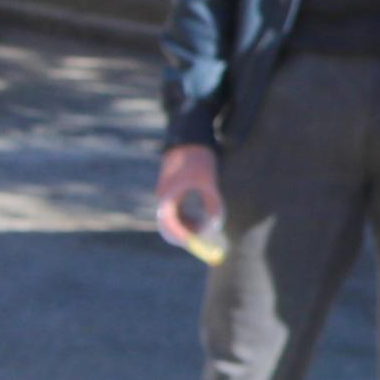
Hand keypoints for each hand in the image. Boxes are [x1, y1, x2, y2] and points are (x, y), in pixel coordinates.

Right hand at [156, 145, 226, 259]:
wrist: (190, 135)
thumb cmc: (198, 157)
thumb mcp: (209, 181)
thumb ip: (213, 203)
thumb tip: (216, 225)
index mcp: (167, 196)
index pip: (169, 225)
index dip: (182, 237)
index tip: (196, 244)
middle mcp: (164, 197)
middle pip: (170, 226)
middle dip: (186, 235)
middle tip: (204, 242)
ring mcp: (167, 195)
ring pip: (175, 220)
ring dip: (189, 227)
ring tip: (208, 225)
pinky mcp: (173, 191)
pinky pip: (178, 212)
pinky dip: (189, 218)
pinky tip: (204, 218)